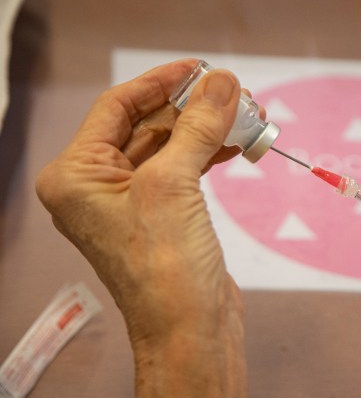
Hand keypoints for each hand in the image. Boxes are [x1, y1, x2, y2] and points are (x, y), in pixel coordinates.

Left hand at [36, 60, 246, 397]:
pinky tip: (236, 143)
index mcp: (77, 176)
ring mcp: (131, 202)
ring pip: (170, 147)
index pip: (117, 107)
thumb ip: (197, 126)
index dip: (160, 82)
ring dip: (207, 129)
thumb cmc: (166, 263)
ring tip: (246, 116)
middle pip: (146, 125)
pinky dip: (209, 153)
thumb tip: (221, 81)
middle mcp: (97, 186)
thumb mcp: (174, 184)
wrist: (189, 329)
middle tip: (234, 93)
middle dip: (192, 108)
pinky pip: (183, 170)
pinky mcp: (162, 216)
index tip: (199, 68)